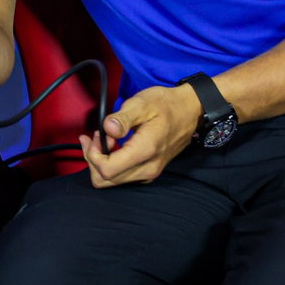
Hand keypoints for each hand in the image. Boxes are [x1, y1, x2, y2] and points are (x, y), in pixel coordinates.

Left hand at [78, 84, 201, 186]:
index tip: (97, 135)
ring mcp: (150, 173)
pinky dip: (111, 164)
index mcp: (145, 151)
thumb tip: (108, 129)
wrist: (190, 111)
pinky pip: (122, 177)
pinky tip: (112, 146)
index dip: (93, 155)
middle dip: (93, 159)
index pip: (107, 170)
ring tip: (103, 138)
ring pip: (112, 181)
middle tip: (96, 136)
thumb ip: (122, 118)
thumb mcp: (142, 103)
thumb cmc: (166, 105)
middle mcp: (148, 168)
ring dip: (101, 161)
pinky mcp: (149, 172)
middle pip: (106, 180)